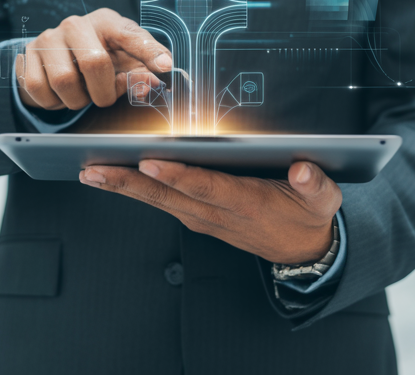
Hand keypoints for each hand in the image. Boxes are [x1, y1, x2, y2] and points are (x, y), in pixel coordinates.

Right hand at [17, 8, 171, 110]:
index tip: (166, 66)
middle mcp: (76, 24)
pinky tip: (58, 93)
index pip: (130, 33)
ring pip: (63, 81)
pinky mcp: (27, 54)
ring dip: (75, 100)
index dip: (149, 51)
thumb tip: (151, 85)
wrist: (55, 56)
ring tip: (79, 93)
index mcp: (107, 22)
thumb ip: (141, 74)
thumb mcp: (123, 63)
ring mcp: (48, 37)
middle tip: (102, 97)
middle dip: (102, 92)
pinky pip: (38, 89)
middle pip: (94, 62)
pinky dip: (51, 102)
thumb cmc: (98, 58)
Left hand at [79, 160, 340, 264]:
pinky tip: (113, 177)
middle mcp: (218, 212)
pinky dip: (135, 190)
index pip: (207, 187)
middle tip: (95, 170)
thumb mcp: (324, 199)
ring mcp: (204, 217)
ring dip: (123, 187)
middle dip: (130, 182)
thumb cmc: (308, 216)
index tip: (151, 162)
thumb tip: (303, 169)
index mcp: (247, 203)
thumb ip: (315, 184)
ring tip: (91, 172)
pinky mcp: (198, 217)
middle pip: (169, 196)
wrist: (303, 251)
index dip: (179, 175)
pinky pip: (162, 203)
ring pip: (159, 201)